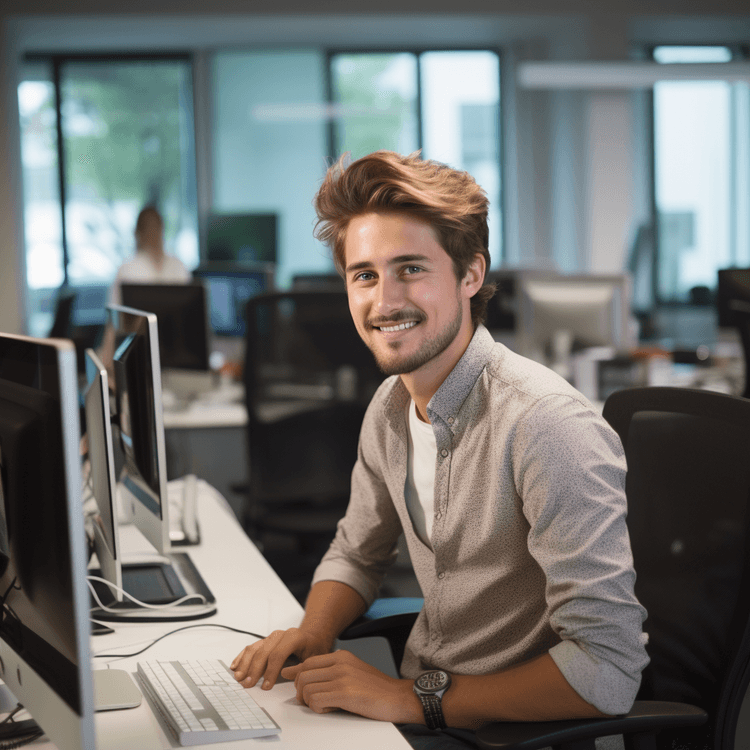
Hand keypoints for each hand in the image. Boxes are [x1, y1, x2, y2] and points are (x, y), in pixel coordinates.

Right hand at [230, 628, 332, 690]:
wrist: (313, 636)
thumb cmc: (314, 649)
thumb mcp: (314, 659)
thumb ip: (301, 667)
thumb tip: (285, 675)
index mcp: (294, 637)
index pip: (278, 654)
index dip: (270, 671)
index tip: (265, 687)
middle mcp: (280, 634)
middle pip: (264, 651)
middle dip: (254, 669)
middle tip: (247, 684)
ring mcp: (271, 637)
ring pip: (255, 648)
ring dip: (245, 663)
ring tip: (238, 678)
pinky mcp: (265, 641)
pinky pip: (251, 647)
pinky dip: (242, 656)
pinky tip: (235, 666)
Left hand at [280, 650, 422, 723]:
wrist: (400, 697)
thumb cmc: (376, 689)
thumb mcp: (353, 673)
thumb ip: (330, 672)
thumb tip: (304, 674)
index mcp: (341, 657)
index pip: (308, 662)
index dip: (296, 674)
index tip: (289, 679)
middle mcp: (340, 663)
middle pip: (303, 674)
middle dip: (301, 691)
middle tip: (310, 701)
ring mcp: (342, 677)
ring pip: (306, 688)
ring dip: (310, 702)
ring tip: (325, 705)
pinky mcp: (345, 693)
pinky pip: (316, 700)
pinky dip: (318, 709)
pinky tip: (331, 709)